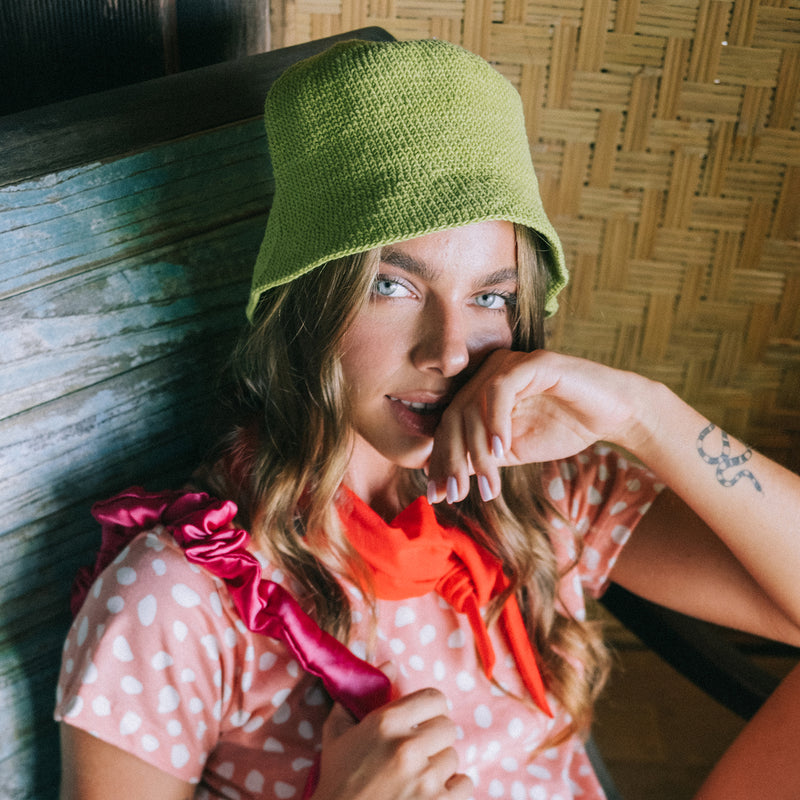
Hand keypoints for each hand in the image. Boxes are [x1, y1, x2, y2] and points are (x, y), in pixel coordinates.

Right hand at [311, 668, 472, 799]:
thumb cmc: (338, 781)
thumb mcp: (338, 734)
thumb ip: (362, 696)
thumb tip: (390, 664)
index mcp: (386, 723)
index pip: (435, 699)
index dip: (431, 710)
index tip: (423, 722)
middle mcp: (408, 746)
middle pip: (447, 728)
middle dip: (434, 740)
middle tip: (417, 754)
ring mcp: (426, 779)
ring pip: (453, 758)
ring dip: (439, 767)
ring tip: (417, 779)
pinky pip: (464, 784)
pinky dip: (452, 790)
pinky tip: (431, 794)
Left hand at [427, 349, 651, 502]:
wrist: (613, 414)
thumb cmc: (563, 429)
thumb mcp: (513, 452)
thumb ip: (479, 458)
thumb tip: (441, 476)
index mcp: (481, 391)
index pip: (449, 425)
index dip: (440, 460)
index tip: (436, 496)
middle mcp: (489, 372)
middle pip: (455, 416)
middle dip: (452, 460)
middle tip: (454, 495)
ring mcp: (510, 363)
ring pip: (474, 406)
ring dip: (478, 451)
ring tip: (487, 485)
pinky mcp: (533, 362)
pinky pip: (501, 389)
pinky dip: (497, 422)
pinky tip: (503, 451)